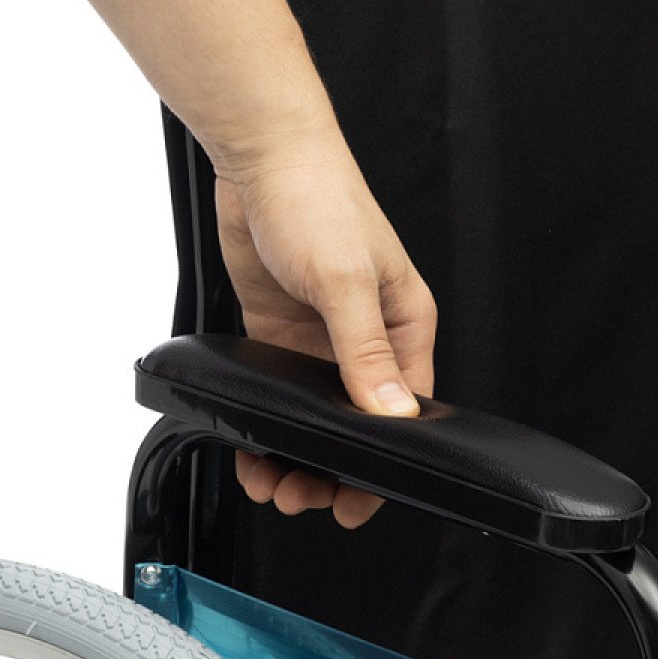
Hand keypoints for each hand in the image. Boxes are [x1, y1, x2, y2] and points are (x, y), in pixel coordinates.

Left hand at [213, 125, 436, 527]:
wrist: (260, 158)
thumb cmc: (319, 198)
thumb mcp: (347, 280)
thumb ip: (366, 351)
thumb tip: (392, 412)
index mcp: (405, 325)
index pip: (406, 411)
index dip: (384, 462)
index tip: (357, 500)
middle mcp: (369, 338)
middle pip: (357, 423)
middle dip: (331, 468)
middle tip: (302, 497)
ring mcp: (323, 339)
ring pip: (314, 416)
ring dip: (295, 453)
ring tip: (273, 484)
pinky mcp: (282, 334)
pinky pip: (278, 395)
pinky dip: (266, 425)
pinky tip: (251, 449)